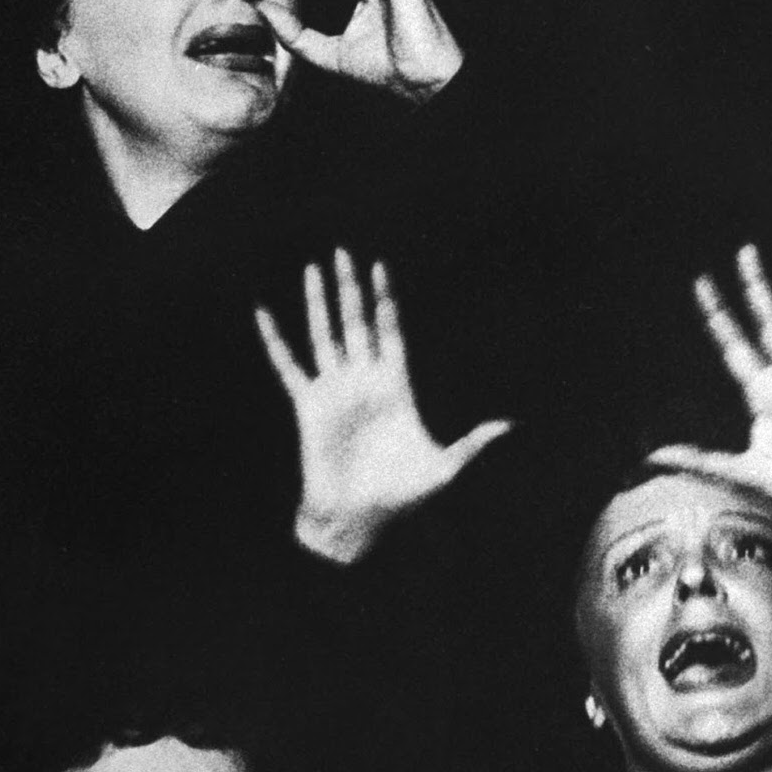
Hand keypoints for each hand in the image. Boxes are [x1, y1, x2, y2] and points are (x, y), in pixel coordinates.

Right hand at [256, 250, 512, 562]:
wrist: (357, 520)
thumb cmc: (401, 499)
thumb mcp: (444, 469)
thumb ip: (472, 444)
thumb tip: (509, 426)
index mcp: (395, 388)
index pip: (390, 331)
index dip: (386, 300)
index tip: (381, 266)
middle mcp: (363, 382)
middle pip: (356, 323)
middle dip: (350, 288)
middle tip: (344, 251)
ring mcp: (335, 391)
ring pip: (324, 335)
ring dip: (318, 302)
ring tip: (312, 268)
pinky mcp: (309, 406)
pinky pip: (288, 365)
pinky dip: (274, 339)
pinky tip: (262, 312)